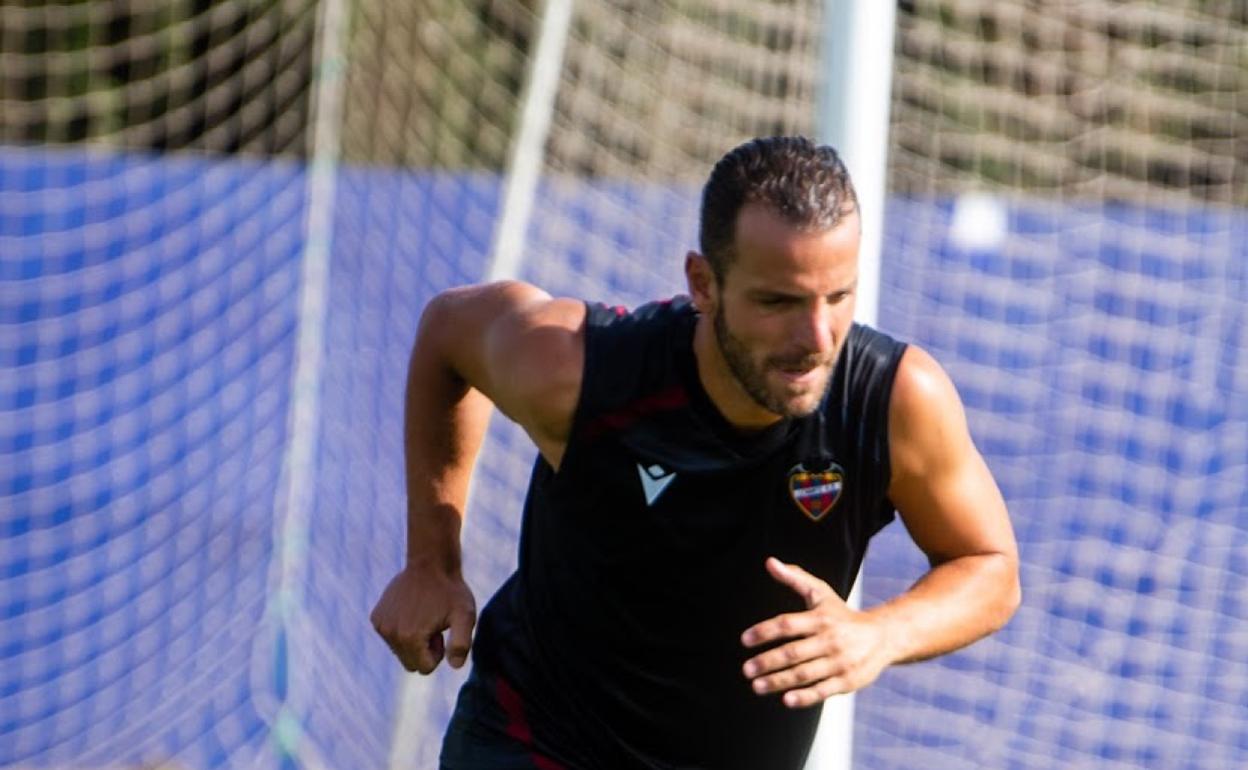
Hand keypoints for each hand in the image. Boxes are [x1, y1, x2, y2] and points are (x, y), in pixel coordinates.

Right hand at [370, 560, 476, 673]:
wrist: (431, 563)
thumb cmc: (451, 591)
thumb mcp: (465, 617)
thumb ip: (462, 644)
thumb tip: (454, 666)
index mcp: (410, 638)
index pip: (424, 668)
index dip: (437, 653)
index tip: (440, 631)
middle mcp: (390, 634)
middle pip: (410, 663)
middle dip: (423, 650)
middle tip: (433, 625)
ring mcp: (380, 625)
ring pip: (399, 651)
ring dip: (412, 640)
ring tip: (423, 616)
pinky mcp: (376, 617)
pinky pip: (390, 637)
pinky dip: (401, 630)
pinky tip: (412, 610)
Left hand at [740, 557, 893, 707]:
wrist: (883, 636)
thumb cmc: (842, 614)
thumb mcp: (821, 593)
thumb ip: (795, 578)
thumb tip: (769, 562)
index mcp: (820, 618)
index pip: (787, 624)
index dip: (764, 631)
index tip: (745, 640)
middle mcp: (830, 640)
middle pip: (793, 652)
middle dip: (767, 662)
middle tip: (746, 669)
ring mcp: (839, 662)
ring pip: (804, 673)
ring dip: (778, 681)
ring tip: (756, 685)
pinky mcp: (847, 681)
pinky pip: (822, 690)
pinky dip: (804, 696)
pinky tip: (785, 700)